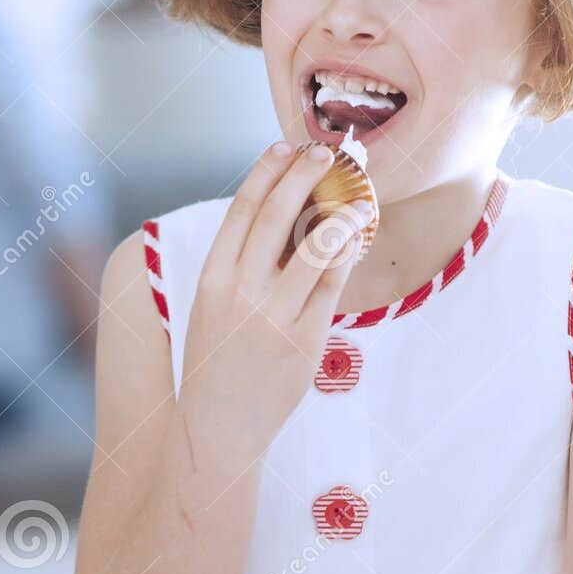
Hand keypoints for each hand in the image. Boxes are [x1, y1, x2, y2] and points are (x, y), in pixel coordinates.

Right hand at [178, 142, 366, 463]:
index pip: (242, 209)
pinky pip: (333, 286)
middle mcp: (241, 291)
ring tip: (361, 196)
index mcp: (212, 277)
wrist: (218, 425)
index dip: (266, 172)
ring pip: (315, 248)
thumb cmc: (217, 361)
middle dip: (305, 176)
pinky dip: (347, 257)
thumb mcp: (211, 306)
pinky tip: (357, 240)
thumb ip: (237, 264)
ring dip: (342, 214)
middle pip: (278, 216)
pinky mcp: (304, 339)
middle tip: (328, 154)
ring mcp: (274, 316)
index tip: (285, 148)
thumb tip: (277, 214)